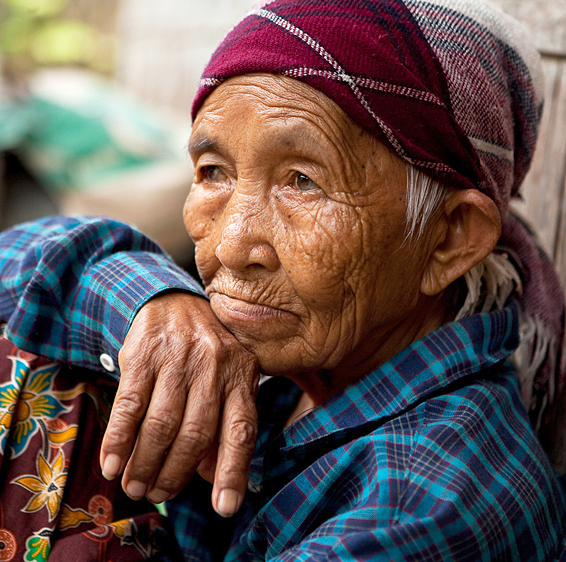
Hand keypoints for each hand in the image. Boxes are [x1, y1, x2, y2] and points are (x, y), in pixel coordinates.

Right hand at [98, 291, 258, 517]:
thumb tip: (213, 477)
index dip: (232, 472)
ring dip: (145, 463)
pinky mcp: (145, 353)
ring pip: (162, 423)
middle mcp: (214, 366)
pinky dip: (119, 440)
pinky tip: (111, 464)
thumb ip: (224, 423)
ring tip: (135, 486)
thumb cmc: (205, 353)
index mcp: (242, 375)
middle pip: (196, 433)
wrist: (174, 302)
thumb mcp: (227, 379)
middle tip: (158, 493)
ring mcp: (179, 358)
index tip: (224, 508)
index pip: (242, 430)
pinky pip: (130, 405)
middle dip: (175, 473)